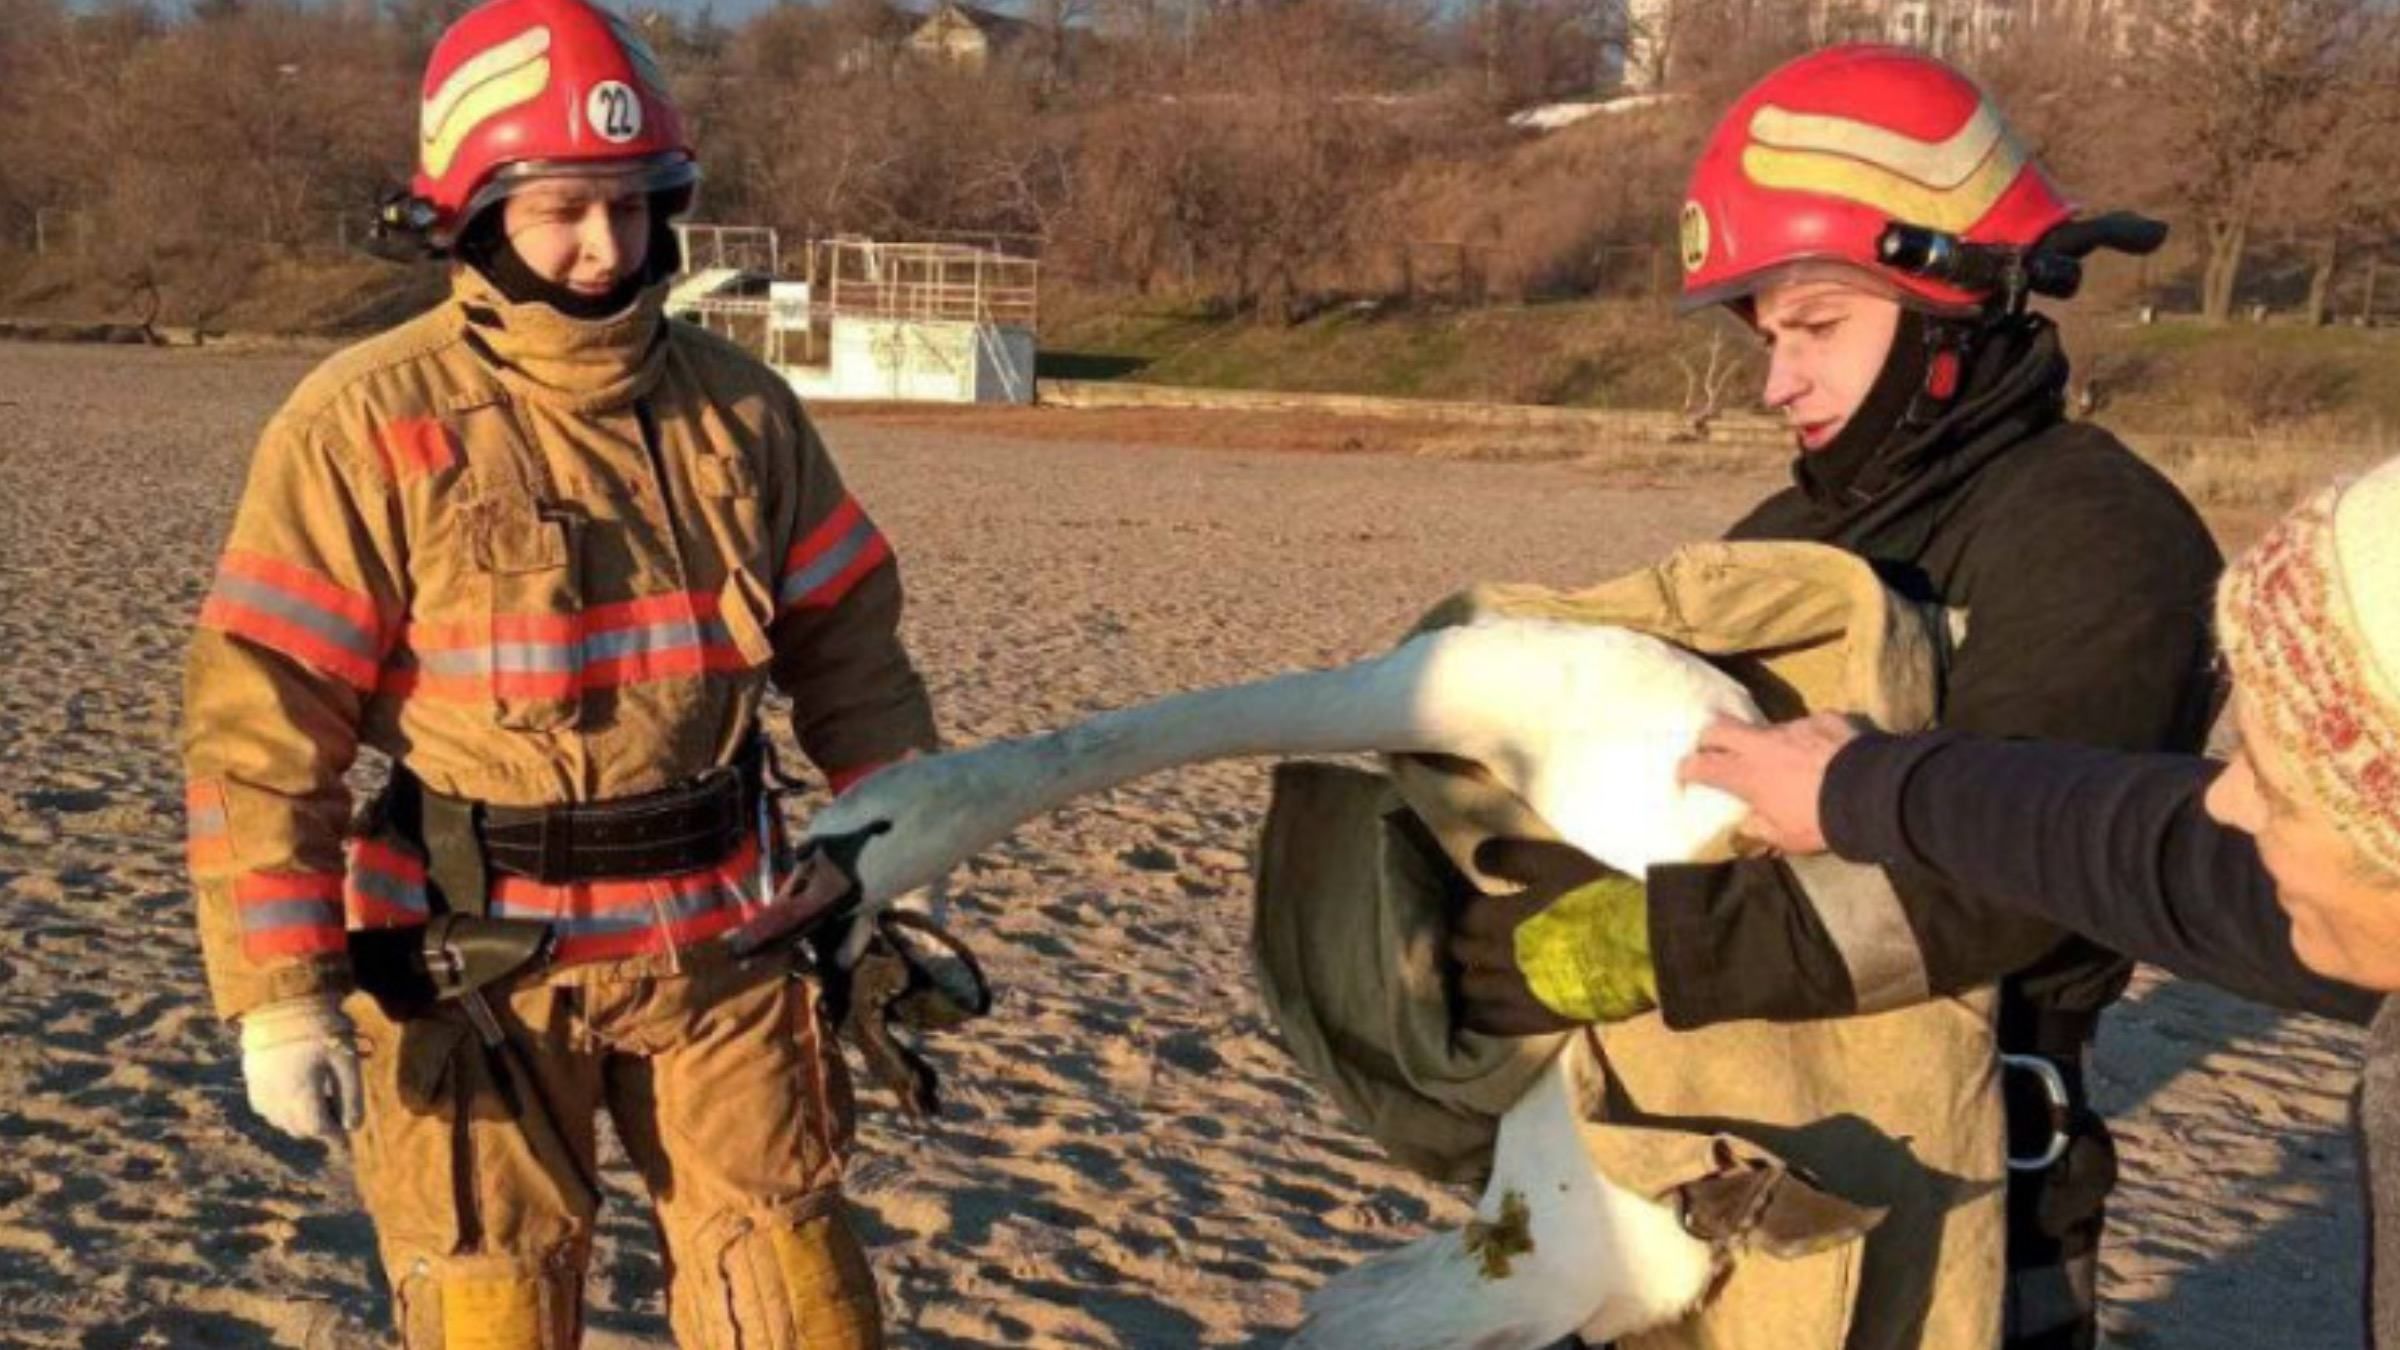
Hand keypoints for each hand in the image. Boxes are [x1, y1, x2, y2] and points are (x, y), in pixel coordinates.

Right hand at [238, 994, 363, 1142]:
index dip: (334, 1136)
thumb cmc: (321, 1031)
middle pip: (298, 1129)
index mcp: (300, 1095)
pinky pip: (266, 1108)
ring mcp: (259, 1090)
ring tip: (318, 1100)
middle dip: (318, 1128)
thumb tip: (353, 1128)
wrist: (283, 1003)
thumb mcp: (346, 1062)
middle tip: (336, 1114)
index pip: (317, 1129)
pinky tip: (295, 1094)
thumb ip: (351, 1097)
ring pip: (280, 1121)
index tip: (347, 1139)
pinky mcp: (251, 1079)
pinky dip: (282, 1110)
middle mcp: (275, 1099)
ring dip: (299, 1121)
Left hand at [1446, 836, 1655, 1036]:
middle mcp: (1500, 957)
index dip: (1472, 911)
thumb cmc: (1598, 899)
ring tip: (1483, 972)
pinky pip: (1492, 1023)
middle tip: (1479, 939)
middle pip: (1463, 951)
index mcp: (1501, 917)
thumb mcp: (1556, 861)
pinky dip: (1482, 1014)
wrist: (1641, 947)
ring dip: (1472, 977)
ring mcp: (1516, 992)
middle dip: (1467, 942)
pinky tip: (1483, 1009)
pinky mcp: (1536, 1020)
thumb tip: (1475, 857)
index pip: (1466, 916)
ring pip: (1471, 987)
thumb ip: (1511, 856)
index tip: (1480, 910)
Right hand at [1678, 712, 1862, 854]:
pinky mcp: (1824, 718)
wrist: (1869, 793)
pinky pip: (1811, 726)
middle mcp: (1762, 744)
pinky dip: (1812, 739)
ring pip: (1770, 729)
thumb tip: (1749, 824)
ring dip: (1771, 743)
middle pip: (1720, 726)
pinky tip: (1828, 753)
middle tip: (1713, 747)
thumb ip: (1761, 829)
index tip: (1684, 773)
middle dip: (1711, 736)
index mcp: (1746, 774)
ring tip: (1791, 761)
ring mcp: (1794, 726)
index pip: (1701, 765)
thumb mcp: (1786, 838)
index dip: (1687, 768)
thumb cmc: (1820, 821)